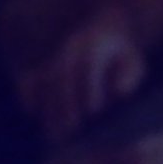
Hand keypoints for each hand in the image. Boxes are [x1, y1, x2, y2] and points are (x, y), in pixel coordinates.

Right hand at [17, 8, 145, 143]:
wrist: (104, 31)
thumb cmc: (122, 55)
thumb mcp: (133, 62)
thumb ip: (130, 76)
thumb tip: (119, 92)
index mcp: (95, 45)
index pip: (90, 65)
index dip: (90, 87)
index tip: (94, 111)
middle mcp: (72, 48)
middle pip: (64, 74)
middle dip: (66, 102)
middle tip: (70, 129)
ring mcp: (56, 54)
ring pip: (47, 79)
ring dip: (48, 105)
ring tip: (53, 132)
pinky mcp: (44, 63)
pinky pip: (32, 77)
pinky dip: (29, 92)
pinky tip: (33, 112)